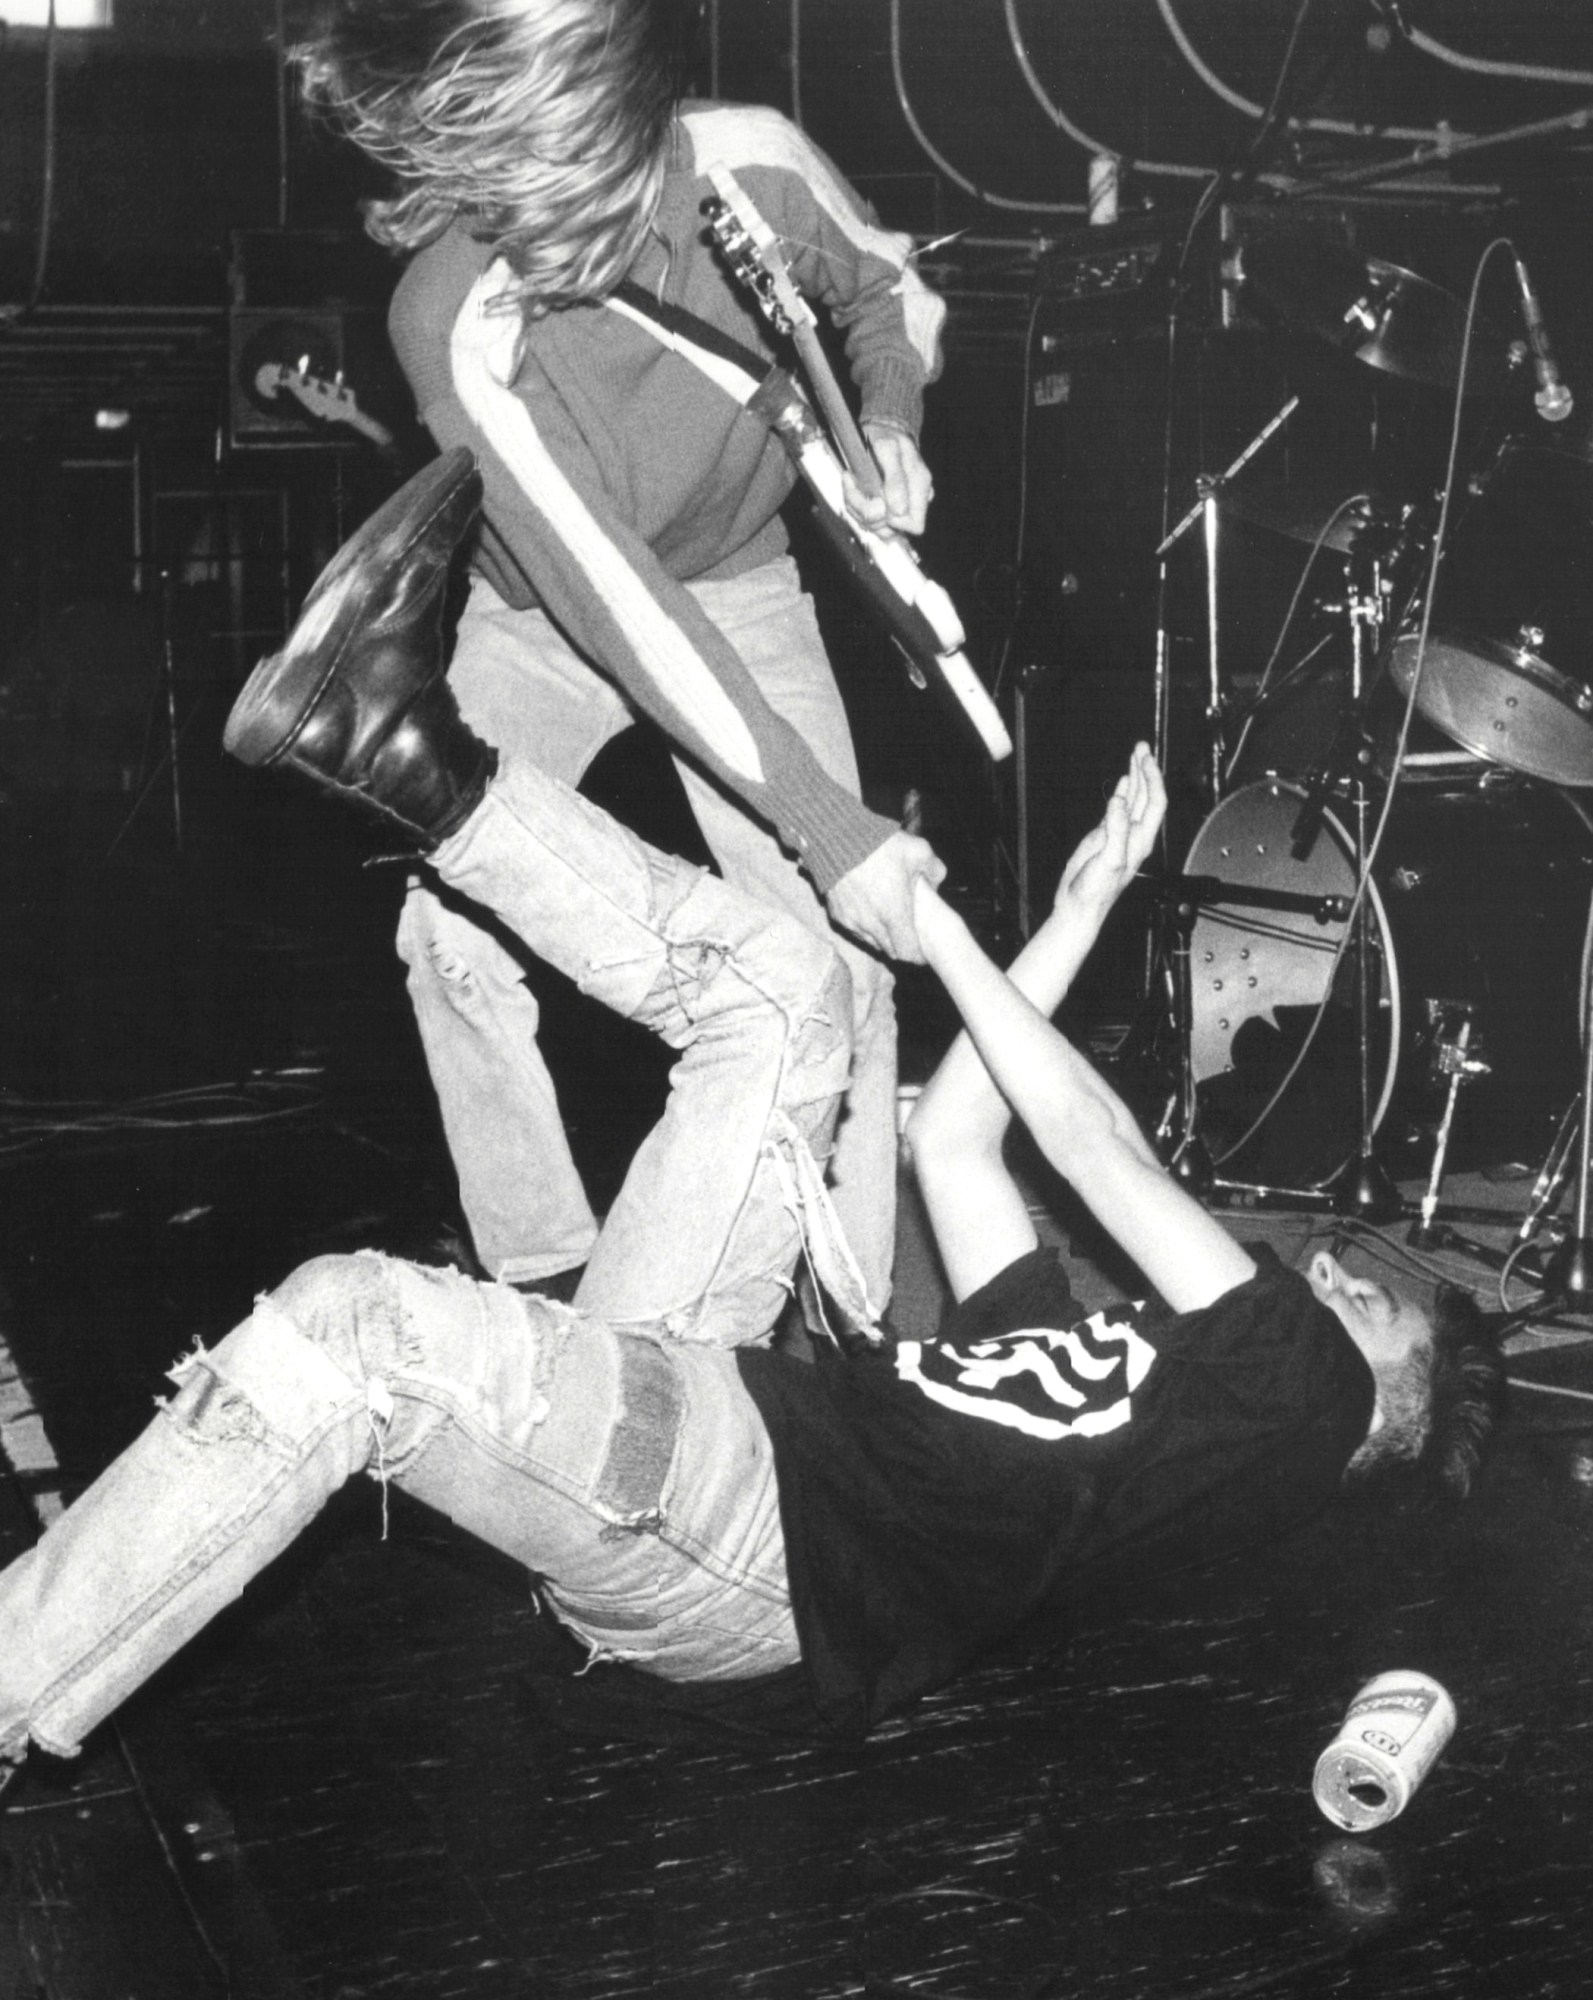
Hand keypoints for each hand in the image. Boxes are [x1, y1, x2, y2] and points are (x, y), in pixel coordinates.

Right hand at [826, 827, 946, 961]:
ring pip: (871, 942)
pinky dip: (864, 927)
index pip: (908, 953)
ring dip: (882, 938)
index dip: (917, 955)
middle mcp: (872, 924)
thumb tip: (936, 881)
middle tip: (908, 935)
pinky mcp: (837, 914)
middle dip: (901, 947)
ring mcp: (852, 921)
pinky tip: (870, 911)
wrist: (837, 837)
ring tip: (889, 922)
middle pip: (890, 951)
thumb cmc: (880, 845)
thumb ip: (935, 869)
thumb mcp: (918, 850)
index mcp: (895, 914)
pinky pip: (854, 930)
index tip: (923, 950)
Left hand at [841, 426, 934, 539]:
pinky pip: (867, 522)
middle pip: (891, 530)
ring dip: (857, 508)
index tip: (876, 500)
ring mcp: (898, 506)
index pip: (914, 525)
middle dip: (867, 511)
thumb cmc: (885, 437)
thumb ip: (896, 479)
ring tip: (853, 483)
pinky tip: (854, 489)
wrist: (880, 433)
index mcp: (920, 486)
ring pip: (876, 528)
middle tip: (855, 486)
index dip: (893, 520)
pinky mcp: (885, 509)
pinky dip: (855, 507)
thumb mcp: (887, 449)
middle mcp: (912, 500)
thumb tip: (899, 510)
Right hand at [1054, 743, 1164, 922]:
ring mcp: (1121, 832)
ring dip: (1136, 775)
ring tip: (1136, 754)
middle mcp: (1135, 834)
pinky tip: (1124, 780)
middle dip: (1146, 769)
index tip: (1146, 759)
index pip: (1155, 802)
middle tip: (1142, 747)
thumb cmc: (1096, 891)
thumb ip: (1116, 830)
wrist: (1079, 905)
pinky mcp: (1105, 835)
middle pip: (1147, 795)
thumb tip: (1119, 802)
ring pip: (1134, 798)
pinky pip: (1119, 807)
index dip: (1152, 779)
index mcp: (1141, 840)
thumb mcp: (1110, 859)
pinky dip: (1122, 791)